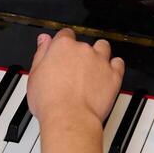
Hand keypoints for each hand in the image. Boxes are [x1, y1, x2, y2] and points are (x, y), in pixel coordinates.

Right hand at [27, 29, 124, 152]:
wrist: (69, 118)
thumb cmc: (50, 101)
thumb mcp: (35, 75)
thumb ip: (41, 53)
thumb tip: (44, 40)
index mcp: (63, 47)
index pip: (65, 34)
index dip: (63, 44)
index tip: (63, 53)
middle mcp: (83, 50)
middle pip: (84, 43)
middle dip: (80, 54)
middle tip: (74, 70)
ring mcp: (100, 61)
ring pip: (103, 47)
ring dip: (99, 54)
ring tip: (92, 68)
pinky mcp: (113, 75)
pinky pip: (118, 63)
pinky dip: (114, 66)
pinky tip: (107, 73)